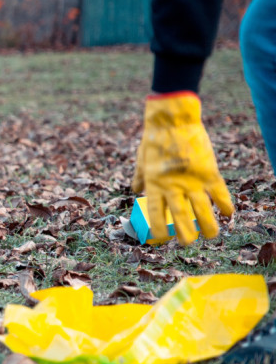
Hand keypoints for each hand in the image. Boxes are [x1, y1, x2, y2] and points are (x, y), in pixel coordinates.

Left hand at [132, 92, 233, 244]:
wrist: (173, 121)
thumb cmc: (154, 139)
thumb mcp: (141, 160)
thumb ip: (139, 178)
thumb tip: (135, 190)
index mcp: (154, 186)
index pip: (156, 216)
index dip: (159, 231)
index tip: (161, 240)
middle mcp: (173, 187)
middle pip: (181, 219)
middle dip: (185, 235)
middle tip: (188, 243)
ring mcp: (192, 181)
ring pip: (203, 211)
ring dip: (208, 226)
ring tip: (210, 235)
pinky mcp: (209, 172)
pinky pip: (219, 193)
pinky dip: (225, 204)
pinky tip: (228, 214)